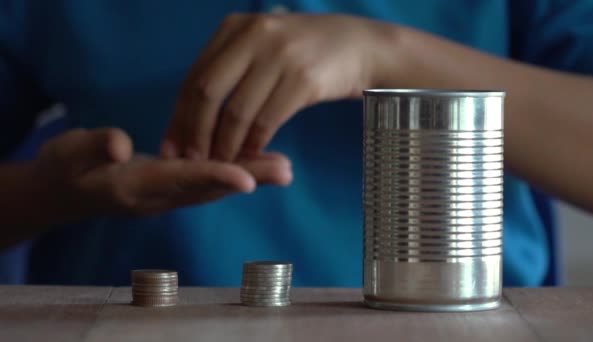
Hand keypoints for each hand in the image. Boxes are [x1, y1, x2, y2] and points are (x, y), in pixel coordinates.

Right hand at [36, 128, 290, 217]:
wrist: (61, 195)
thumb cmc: (62, 169)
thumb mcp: (67, 154)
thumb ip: (92, 147)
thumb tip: (118, 145)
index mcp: (134, 187)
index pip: (180, 181)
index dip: (214, 178)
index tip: (247, 180)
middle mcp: (158, 197)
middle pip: (208, 188)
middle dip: (248, 178)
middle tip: (286, 171)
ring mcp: (166, 196)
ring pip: (213, 187)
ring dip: (249, 177)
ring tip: (283, 168)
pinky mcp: (170, 189)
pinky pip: (207, 183)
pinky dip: (234, 175)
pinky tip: (257, 166)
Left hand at [163, 13, 394, 160]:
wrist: (359, 46)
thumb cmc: (304, 53)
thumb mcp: (262, 46)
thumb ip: (230, 70)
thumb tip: (191, 115)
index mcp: (235, 27)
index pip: (195, 76)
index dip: (179, 115)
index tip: (171, 145)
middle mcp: (254, 36)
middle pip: (208, 92)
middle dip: (195, 132)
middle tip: (192, 160)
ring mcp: (280, 55)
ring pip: (237, 111)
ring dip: (225, 145)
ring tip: (221, 164)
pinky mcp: (303, 78)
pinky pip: (267, 120)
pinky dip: (254, 144)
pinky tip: (251, 156)